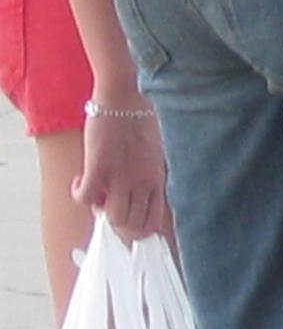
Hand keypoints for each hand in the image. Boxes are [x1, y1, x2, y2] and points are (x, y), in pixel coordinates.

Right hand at [74, 106, 167, 244]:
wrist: (125, 99)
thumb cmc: (140, 121)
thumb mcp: (155, 154)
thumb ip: (149, 174)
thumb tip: (138, 192)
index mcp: (157, 180)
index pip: (152, 223)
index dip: (137, 230)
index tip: (125, 221)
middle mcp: (142, 183)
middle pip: (132, 227)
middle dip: (117, 225)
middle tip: (105, 207)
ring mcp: (122, 177)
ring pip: (113, 218)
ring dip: (99, 212)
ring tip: (94, 193)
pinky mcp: (99, 167)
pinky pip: (84, 198)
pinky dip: (79, 194)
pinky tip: (80, 179)